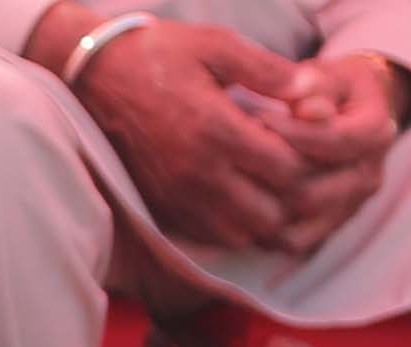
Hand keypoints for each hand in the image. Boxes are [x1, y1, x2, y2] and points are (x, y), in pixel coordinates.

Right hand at [65, 15, 337, 251]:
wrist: (98, 78)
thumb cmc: (159, 55)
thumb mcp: (216, 45)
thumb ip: (267, 70)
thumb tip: (313, 91)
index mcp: (216, 129)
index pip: (286, 167)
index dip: (307, 157)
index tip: (302, 137)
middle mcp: (199, 173)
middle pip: (272, 211)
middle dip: (291, 193)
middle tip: (291, 164)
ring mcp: (181, 197)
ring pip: (246, 233)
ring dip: (267, 214)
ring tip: (270, 184)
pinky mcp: (167, 210)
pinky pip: (216, 238)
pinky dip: (239, 225)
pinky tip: (243, 197)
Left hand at [251, 48, 404, 241]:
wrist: (348, 113)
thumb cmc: (331, 88)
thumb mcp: (327, 74)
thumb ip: (317, 86)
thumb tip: (307, 109)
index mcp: (376, 132)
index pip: (334, 141)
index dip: (292, 131)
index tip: (258, 117)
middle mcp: (368, 176)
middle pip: (313, 191)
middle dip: (271, 172)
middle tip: (236, 151)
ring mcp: (350, 208)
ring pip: (299, 222)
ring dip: (261, 203)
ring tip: (235, 175)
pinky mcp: (329, 227)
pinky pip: (292, 241)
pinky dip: (262, 227)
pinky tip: (240, 201)